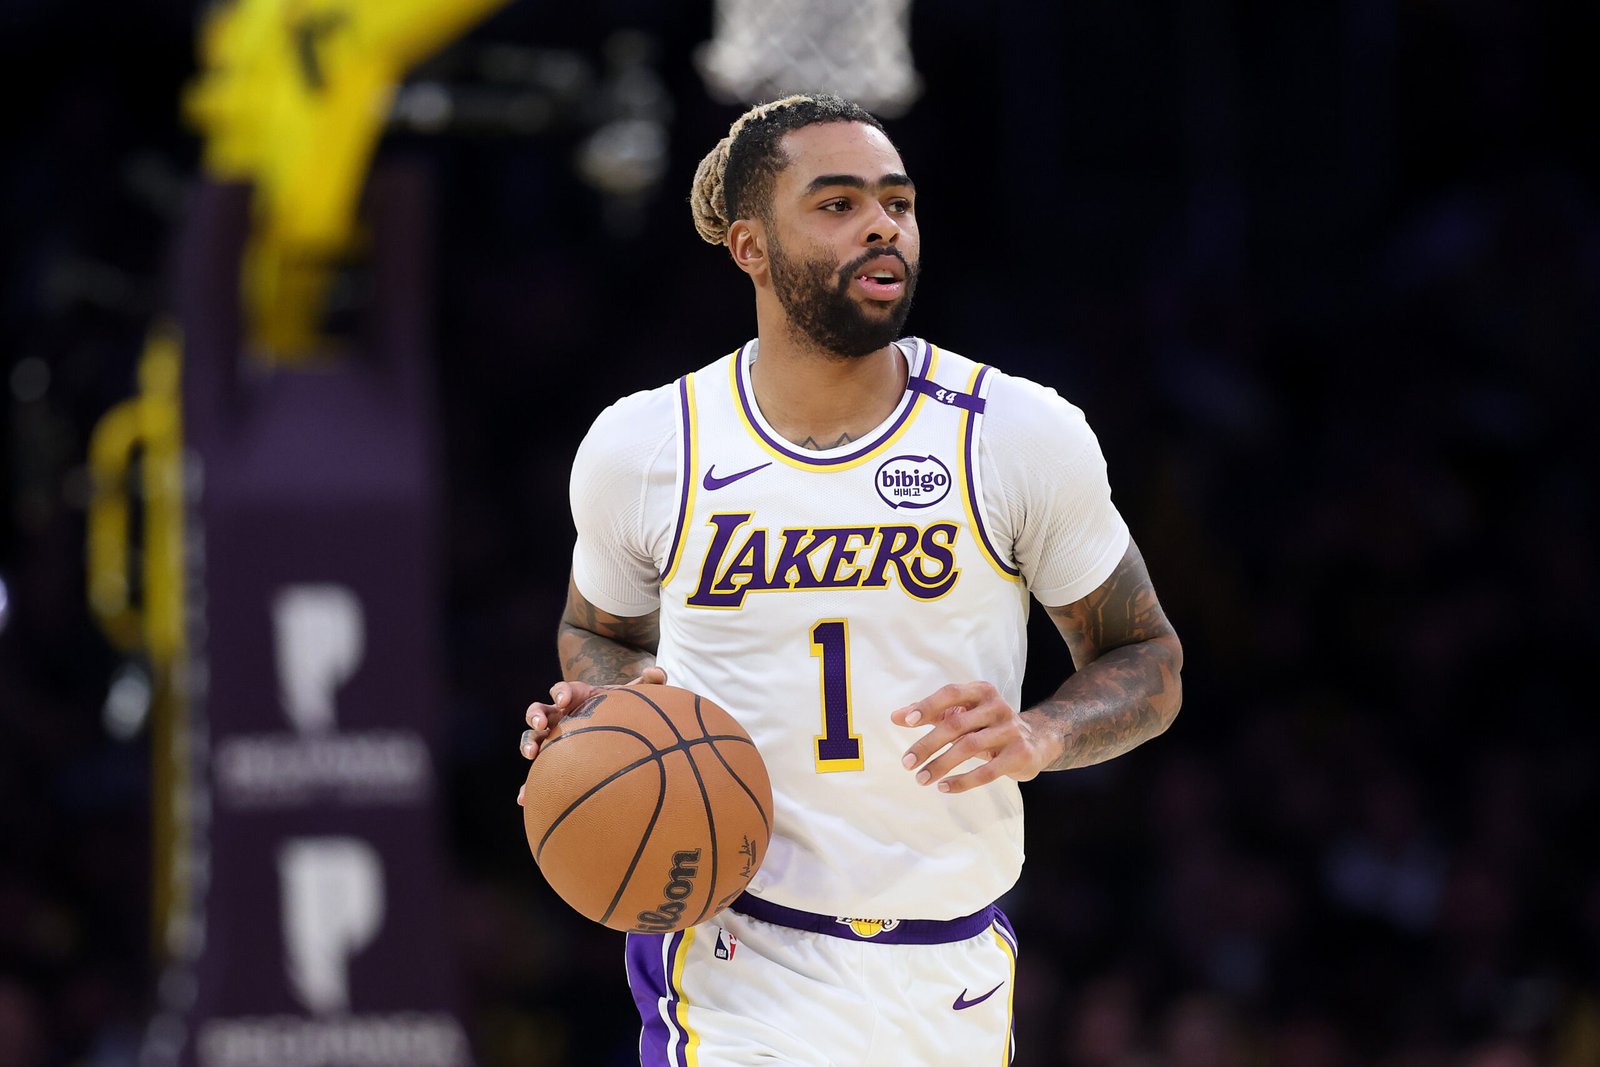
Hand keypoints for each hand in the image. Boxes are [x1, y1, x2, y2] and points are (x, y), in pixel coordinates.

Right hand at [516, 666, 667, 805]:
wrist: (620, 730)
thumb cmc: (625, 709)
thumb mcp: (637, 696)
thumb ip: (648, 684)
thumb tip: (659, 672)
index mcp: (577, 697)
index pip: (563, 690)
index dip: (560, 693)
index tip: (564, 701)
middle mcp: (560, 716)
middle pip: (539, 710)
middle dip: (536, 716)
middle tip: (541, 725)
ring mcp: (554, 738)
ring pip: (531, 737)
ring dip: (528, 744)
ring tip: (531, 755)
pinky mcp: (552, 760)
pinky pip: (537, 772)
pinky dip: (528, 784)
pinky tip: (524, 799)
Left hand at [890, 681, 1056, 794]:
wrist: (1038, 739)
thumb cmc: (989, 724)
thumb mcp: (964, 713)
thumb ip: (931, 713)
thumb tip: (895, 716)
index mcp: (981, 692)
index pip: (951, 693)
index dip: (928, 706)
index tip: (907, 722)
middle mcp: (997, 707)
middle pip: (956, 724)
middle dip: (927, 744)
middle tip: (907, 763)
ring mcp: (1010, 730)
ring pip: (969, 747)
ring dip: (941, 765)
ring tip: (921, 779)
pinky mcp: (1019, 755)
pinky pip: (987, 771)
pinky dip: (963, 781)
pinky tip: (944, 787)